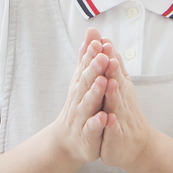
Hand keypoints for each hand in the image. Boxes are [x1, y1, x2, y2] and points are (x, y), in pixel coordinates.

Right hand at [48, 32, 111, 165]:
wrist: (67, 140)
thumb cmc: (78, 106)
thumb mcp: (82, 80)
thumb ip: (87, 57)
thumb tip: (92, 32)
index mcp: (80, 85)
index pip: (86, 67)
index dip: (91, 55)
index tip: (98, 41)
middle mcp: (79, 98)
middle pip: (86, 82)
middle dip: (93, 69)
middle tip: (102, 56)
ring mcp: (82, 117)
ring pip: (89, 104)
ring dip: (95, 93)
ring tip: (103, 82)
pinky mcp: (87, 135)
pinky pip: (92, 129)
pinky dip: (98, 123)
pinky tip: (105, 117)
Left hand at [98, 48, 158, 172]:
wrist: (136, 146)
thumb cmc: (125, 115)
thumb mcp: (118, 87)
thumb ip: (112, 65)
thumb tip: (106, 41)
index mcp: (119, 88)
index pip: (112, 69)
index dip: (107, 55)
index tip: (101, 38)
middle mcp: (123, 100)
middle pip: (116, 82)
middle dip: (111, 68)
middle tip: (107, 52)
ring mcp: (121, 118)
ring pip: (117, 104)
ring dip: (114, 93)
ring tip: (110, 82)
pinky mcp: (117, 137)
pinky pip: (114, 130)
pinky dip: (112, 124)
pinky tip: (109, 119)